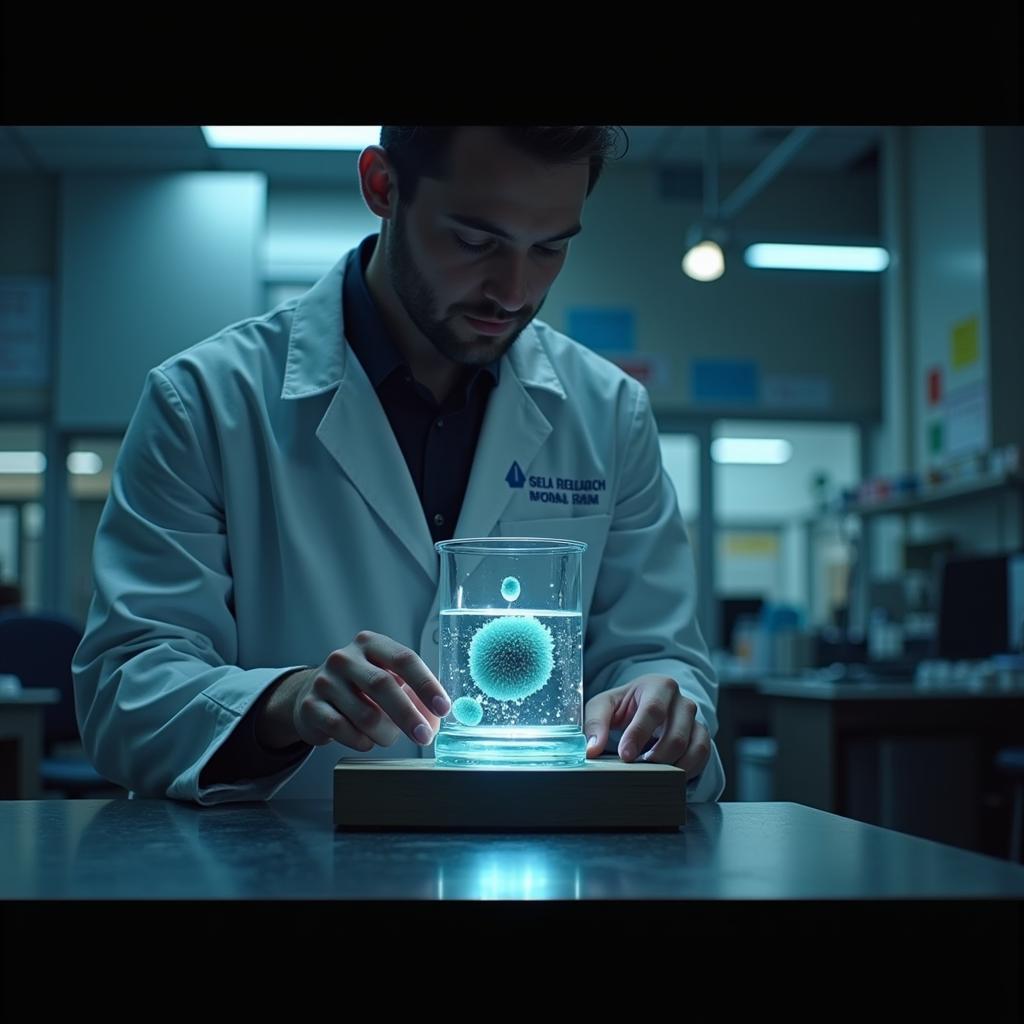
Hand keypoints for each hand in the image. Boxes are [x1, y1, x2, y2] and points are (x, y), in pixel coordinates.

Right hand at [261, 631, 450, 752]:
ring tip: (387, 736)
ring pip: (365, 716)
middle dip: (408, 715)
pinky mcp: (310, 706)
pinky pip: (344, 730)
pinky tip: (365, 739)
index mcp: (370, 644)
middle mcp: (345, 657)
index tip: (443, 708)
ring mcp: (325, 680)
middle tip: (424, 737)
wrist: (313, 695)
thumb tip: (435, 720)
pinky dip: (362, 741)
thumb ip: (413, 694)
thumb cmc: (360, 687)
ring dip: (385, 734)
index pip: (404, 659)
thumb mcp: (387, 679)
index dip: (427, 685)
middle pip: (383, 686)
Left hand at [583, 674, 710, 774]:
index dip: (639, 735)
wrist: (646, 705)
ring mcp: (695, 719)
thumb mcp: (604, 705)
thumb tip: (591, 749)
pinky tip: (669, 775)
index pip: (653, 711)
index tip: (625, 756)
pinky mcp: (701, 735)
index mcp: (659, 686)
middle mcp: (682, 701)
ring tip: (652, 773)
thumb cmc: (625, 706)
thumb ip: (595, 723)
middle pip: (676, 734)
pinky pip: (701, 756)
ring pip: (692, 747)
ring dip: (672, 766)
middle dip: (656, 757)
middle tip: (638, 770)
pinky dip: (687, 769)